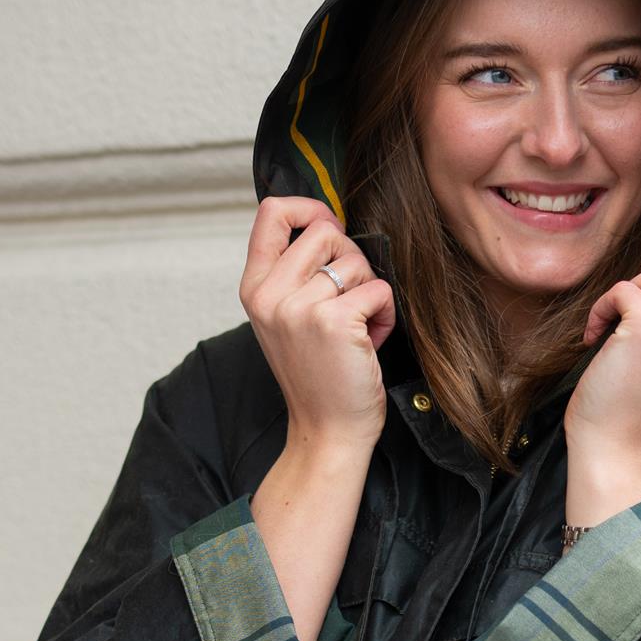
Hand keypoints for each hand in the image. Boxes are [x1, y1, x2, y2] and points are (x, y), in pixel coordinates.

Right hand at [239, 196, 393, 452]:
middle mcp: (270, 294)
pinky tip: (370, 341)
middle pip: (326, 231)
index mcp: (255, 288)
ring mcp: (298, 307)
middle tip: (351, 300)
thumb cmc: (318, 375)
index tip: (330, 228)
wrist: (327, 432)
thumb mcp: (288, 319)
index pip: (272, 212)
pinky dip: (385, 314)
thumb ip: (295, 273)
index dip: (310, 208)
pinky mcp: (333, 321)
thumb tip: (328, 223)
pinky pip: (378, 290)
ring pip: (356, 261)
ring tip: (358, 328)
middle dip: (351, 259)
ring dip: (370, 292)